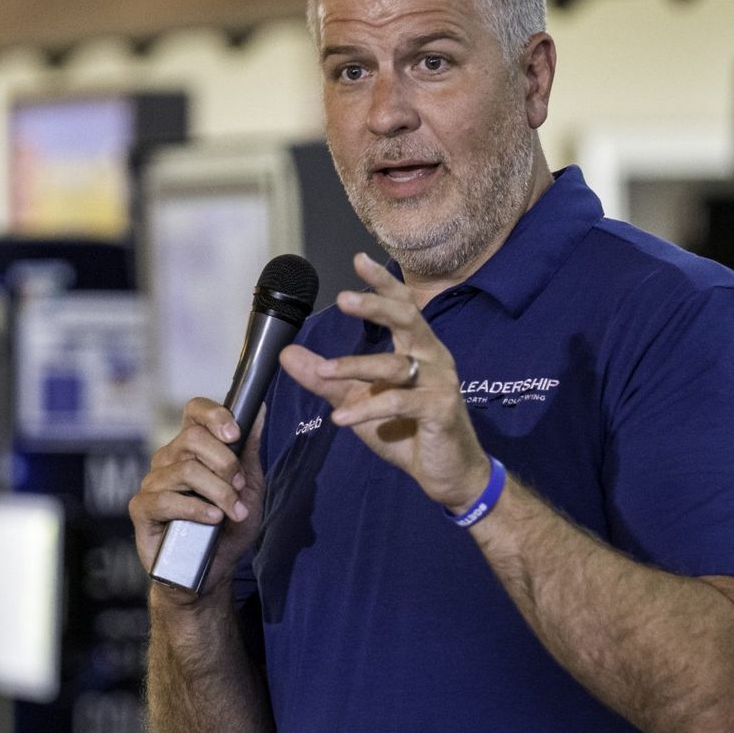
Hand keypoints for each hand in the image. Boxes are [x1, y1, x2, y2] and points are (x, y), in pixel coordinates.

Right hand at [129, 398, 265, 602]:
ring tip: (233, 513)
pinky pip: (167, 499)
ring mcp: (153, 482)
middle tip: (239, 488)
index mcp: (192, 448)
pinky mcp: (142, 509)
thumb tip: (260, 411)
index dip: (215, 414)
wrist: (211, 572)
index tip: (235, 434)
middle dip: (225, 463)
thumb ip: (249, 451)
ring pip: (186, 470)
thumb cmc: (228, 529)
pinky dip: (196, 508)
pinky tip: (213, 519)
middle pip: (192, 438)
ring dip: (219, 492)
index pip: (194, 411)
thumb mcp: (249, 488)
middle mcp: (168, 459)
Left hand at [278, 252, 492, 509]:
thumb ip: (325, 378)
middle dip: (375, 306)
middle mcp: (432, 357)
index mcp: (417, 348)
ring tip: (323, 372)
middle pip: (407, 319)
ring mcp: (440, 382)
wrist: (446, 473)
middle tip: (342, 298)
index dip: (382, 283)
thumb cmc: (406, 431)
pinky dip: (367, 409)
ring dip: (354, 366)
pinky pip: (399, 403)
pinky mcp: (440, 410)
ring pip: (395, 364)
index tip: (358, 259)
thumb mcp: (358, 401)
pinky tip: (340, 419)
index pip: (402, 306)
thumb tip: (287, 353)